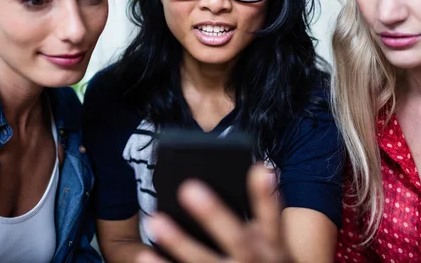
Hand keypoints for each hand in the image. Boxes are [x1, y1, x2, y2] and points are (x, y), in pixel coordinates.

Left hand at [136, 165, 292, 262]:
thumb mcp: (272, 246)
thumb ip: (258, 221)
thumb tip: (238, 179)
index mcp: (275, 247)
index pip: (272, 218)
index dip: (266, 196)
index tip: (261, 168)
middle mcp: (256, 262)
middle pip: (238, 240)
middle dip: (214, 215)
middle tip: (189, 188)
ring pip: (205, 262)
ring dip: (179, 242)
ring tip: (155, 220)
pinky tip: (145, 255)